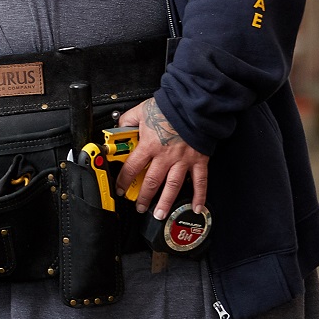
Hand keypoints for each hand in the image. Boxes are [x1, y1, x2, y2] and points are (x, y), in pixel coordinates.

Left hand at [113, 98, 208, 220]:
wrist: (192, 104)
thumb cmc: (168, 107)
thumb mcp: (141, 111)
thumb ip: (128, 121)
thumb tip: (118, 127)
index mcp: (150, 145)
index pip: (132, 168)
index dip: (123, 181)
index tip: (119, 189)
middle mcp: (165, 156)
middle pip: (152, 182)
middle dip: (144, 197)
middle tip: (139, 207)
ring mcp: (183, 160)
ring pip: (173, 187)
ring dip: (166, 202)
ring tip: (160, 214)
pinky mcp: (198, 160)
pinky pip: (200, 181)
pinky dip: (200, 196)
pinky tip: (196, 208)